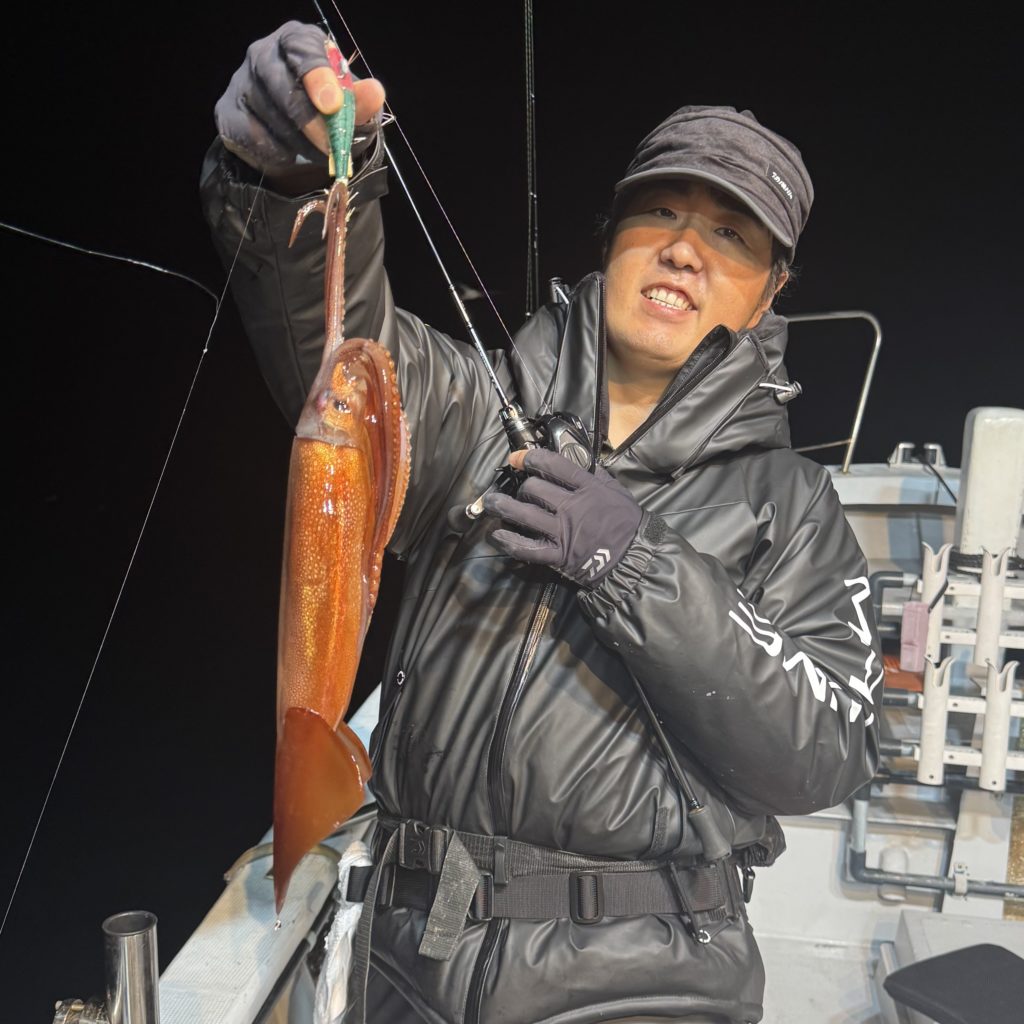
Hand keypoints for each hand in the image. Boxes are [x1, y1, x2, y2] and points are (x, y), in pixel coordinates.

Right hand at [214, 20, 385, 180]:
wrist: (294, 135)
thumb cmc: (325, 110)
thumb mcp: (350, 106)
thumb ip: (361, 101)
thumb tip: (374, 91)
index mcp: (297, 41)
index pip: (302, 49)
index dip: (318, 76)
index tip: (333, 105)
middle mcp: (263, 54)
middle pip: (281, 84)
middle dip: (309, 121)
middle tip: (331, 146)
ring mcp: (241, 82)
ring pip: (268, 114)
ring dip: (297, 142)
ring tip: (318, 155)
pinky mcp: (228, 112)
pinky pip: (250, 136)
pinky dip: (275, 152)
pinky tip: (290, 155)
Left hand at [483, 449, 643, 586]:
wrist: (633, 559)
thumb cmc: (626, 523)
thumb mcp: (615, 491)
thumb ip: (595, 474)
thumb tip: (576, 458)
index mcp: (587, 488)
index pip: (552, 465)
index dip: (529, 458)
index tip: (516, 457)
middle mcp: (571, 507)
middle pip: (533, 489)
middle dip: (521, 486)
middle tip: (518, 490)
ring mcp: (562, 531)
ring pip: (523, 514)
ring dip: (502, 506)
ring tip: (491, 502)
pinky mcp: (557, 555)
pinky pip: (526, 547)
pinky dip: (508, 541)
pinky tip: (496, 535)